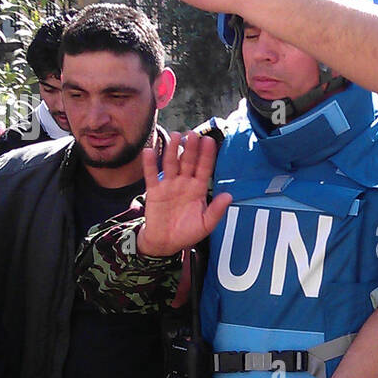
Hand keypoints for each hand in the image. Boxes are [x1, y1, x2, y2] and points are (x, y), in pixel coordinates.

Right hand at [135, 131, 232, 256]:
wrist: (166, 243)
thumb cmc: (187, 233)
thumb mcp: (206, 224)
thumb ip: (217, 210)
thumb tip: (229, 196)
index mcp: (198, 189)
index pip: (204, 168)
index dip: (207, 155)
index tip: (210, 141)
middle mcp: (184, 183)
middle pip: (188, 162)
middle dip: (191, 148)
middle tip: (193, 134)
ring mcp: (169, 185)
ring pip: (171, 164)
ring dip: (173, 150)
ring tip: (176, 136)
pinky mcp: (154, 191)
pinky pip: (151, 175)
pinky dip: (150, 164)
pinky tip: (149, 151)